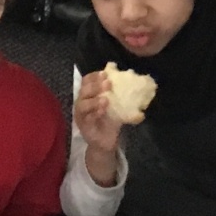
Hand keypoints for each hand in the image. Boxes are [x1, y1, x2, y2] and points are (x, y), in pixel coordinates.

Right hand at [74, 69, 121, 184]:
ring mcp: (81, 115)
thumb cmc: (110, 120)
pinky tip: (102, 112)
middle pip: (83, 90)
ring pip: (82, 104)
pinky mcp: (83, 126)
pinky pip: (86, 119)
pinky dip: (94, 114)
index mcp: (88, 95)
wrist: (106, 141)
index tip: (105, 73)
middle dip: (95, 86)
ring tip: (105, 99)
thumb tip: (133, 80)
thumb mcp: (116, 105)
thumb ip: (118, 94)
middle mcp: (82, 103)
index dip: (94, 76)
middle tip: (108, 83)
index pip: (86, 81)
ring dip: (94, 100)